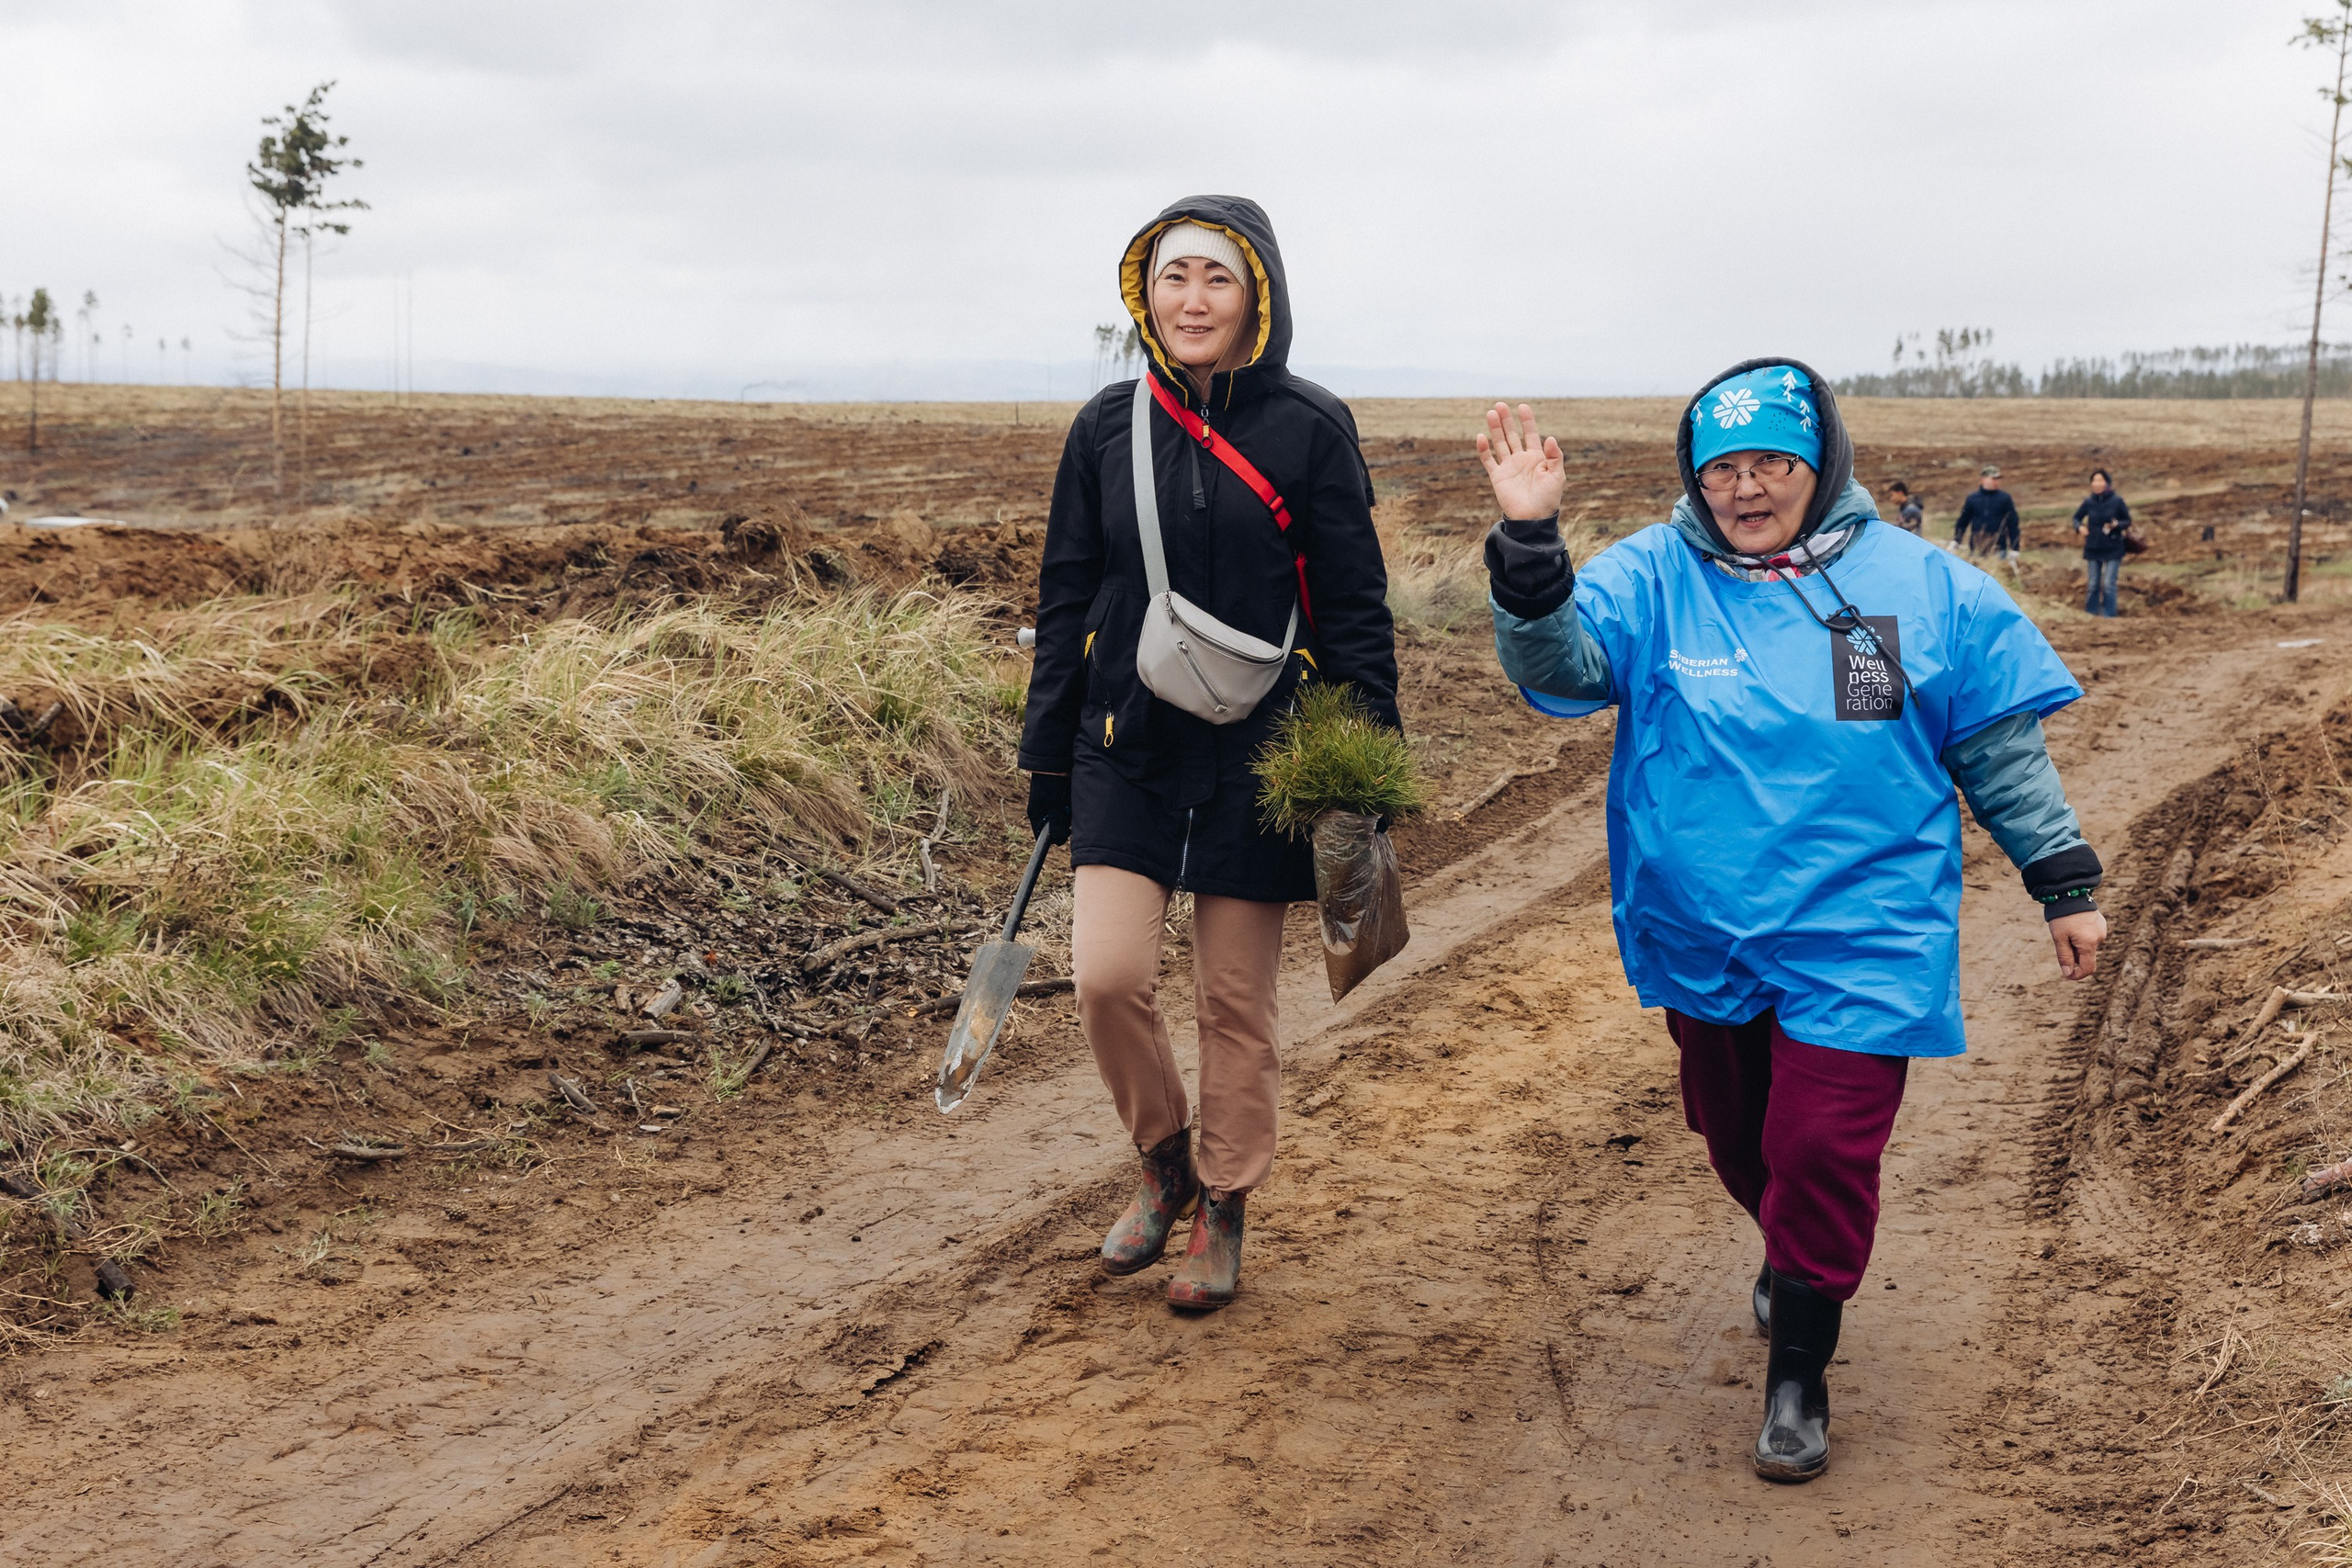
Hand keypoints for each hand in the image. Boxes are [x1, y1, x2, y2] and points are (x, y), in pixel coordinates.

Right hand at [1026, 771, 1071, 845]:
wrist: (1054, 760)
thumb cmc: (1050, 781)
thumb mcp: (1053, 803)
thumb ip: (1056, 823)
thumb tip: (1058, 842)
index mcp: (1036, 814)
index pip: (1042, 835)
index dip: (1054, 837)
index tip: (1066, 832)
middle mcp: (1043, 811)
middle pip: (1055, 827)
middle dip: (1065, 823)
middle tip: (1069, 812)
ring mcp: (1051, 804)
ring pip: (1063, 817)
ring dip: (1069, 813)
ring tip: (1070, 800)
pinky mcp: (1059, 797)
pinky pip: (1067, 808)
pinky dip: (1071, 805)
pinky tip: (1072, 796)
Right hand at [1477, 403, 1565, 521]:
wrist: (1533, 518)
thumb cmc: (1548, 498)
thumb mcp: (1557, 476)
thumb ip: (1555, 457)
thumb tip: (1550, 438)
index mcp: (1537, 457)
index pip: (1530, 433)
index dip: (1527, 420)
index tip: (1522, 406)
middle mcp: (1521, 459)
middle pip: (1512, 435)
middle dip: (1506, 420)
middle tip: (1500, 405)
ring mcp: (1508, 467)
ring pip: (1500, 443)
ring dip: (1495, 429)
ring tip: (1490, 413)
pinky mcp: (1497, 477)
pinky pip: (1488, 460)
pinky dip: (1484, 449)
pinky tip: (1481, 437)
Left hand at [2049, 910, 2105, 979]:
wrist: (2070, 894)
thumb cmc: (2062, 917)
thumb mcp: (2059, 938)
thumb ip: (2065, 957)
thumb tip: (2068, 973)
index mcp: (2089, 943)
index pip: (2088, 968)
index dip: (2078, 975)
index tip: (2067, 975)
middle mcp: (2099, 938)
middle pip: (2087, 956)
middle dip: (2074, 956)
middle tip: (2062, 942)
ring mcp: (2102, 931)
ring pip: (2088, 946)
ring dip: (2078, 945)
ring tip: (2067, 930)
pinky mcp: (2101, 924)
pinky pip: (2091, 937)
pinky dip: (2082, 937)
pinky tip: (2074, 926)